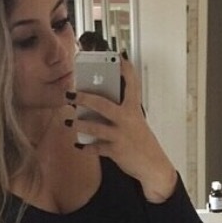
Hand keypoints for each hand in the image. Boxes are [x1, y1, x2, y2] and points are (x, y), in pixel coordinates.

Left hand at [66, 57, 176, 202]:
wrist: (153, 165)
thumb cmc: (140, 141)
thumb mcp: (134, 121)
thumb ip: (118, 111)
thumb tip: (93, 103)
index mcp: (133, 108)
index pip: (131, 83)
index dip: (125, 68)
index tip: (117, 56)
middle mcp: (128, 119)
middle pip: (102, 104)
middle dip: (84, 98)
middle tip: (70, 94)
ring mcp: (121, 135)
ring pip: (95, 127)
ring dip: (79, 124)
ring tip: (68, 122)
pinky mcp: (116, 151)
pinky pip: (96, 148)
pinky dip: (86, 147)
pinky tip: (79, 145)